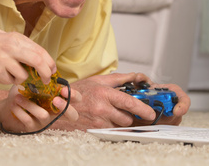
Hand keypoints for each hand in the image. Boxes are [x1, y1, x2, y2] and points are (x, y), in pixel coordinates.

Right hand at [0, 29, 55, 85]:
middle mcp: (12, 46)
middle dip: (46, 73)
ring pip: (25, 74)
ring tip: (10, 74)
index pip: (40, 50)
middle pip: (39, 61)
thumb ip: (18, 43)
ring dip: (21, 79)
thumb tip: (36, 55)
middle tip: (45, 80)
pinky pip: (10, 81)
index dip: (49, 62)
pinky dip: (8, 81)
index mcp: (15, 37)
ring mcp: (5, 58)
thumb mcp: (1, 37)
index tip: (52, 70)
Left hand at [0, 85, 80, 132]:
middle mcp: (55, 112)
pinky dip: (19, 110)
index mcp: (58, 100)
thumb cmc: (24, 93)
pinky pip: (28, 120)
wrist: (7, 107)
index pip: (76, 100)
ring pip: (44, 115)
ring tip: (18, 97)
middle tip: (55, 99)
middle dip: (66, 107)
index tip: (64, 90)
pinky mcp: (33, 127)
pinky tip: (13, 104)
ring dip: (30, 105)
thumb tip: (44, 68)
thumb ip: (41, 78)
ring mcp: (45, 121)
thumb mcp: (34, 83)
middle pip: (73, 116)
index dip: (74, 96)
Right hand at [50, 72, 189, 130]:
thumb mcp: (97, 80)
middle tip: (125, 111)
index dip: (142, 109)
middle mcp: (101, 108)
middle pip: (127, 118)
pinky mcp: (93, 130)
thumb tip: (135, 76)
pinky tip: (105, 120)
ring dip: (120, 122)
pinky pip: (110, 131)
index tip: (151, 113)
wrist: (57, 106)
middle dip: (129, 116)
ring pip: (120, 126)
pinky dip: (111, 127)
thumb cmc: (76, 92)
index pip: (129, 102)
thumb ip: (118, 79)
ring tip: (111, 114)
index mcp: (104, 93)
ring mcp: (97, 121)